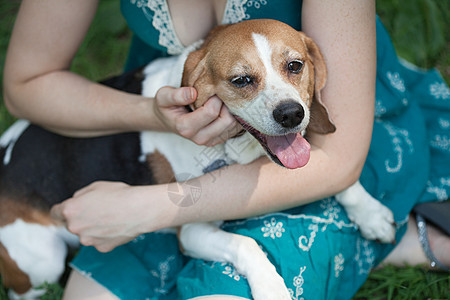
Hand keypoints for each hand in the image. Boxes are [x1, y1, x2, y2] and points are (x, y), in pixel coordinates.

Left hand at [51, 181, 171, 251]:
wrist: (139, 209)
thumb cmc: (119, 194)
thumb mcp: (96, 186)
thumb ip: (80, 196)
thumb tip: (76, 203)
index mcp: (70, 210)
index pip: (55, 213)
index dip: (63, 210)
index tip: (69, 210)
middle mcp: (75, 227)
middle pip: (73, 224)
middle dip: (82, 218)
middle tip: (100, 210)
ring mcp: (88, 240)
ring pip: (87, 234)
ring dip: (94, 228)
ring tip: (112, 218)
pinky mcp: (101, 248)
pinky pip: (100, 241)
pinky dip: (106, 236)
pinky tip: (117, 226)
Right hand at [154, 86, 241, 145]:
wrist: (169, 119)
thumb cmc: (167, 106)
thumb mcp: (164, 96)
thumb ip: (175, 95)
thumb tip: (192, 93)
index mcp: (186, 128)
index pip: (211, 111)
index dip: (214, 97)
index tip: (211, 89)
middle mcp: (200, 138)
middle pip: (226, 120)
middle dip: (226, 103)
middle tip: (219, 94)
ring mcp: (211, 141)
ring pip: (233, 125)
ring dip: (231, 109)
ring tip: (222, 100)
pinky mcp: (219, 140)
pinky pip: (236, 129)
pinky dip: (234, 116)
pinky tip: (226, 107)